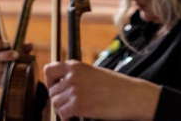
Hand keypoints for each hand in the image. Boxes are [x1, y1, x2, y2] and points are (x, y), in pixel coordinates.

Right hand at [0, 37, 31, 86]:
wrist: (13, 73)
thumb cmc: (15, 57)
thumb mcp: (20, 51)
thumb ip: (24, 48)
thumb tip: (30, 45)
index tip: (6, 45)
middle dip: (6, 55)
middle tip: (17, 55)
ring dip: (6, 66)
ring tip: (16, 65)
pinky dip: (5, 74)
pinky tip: (12, 73)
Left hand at [44, 60, 159, 120]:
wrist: (132, 95)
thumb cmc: (116, 86)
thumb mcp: (93, 73)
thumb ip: (77, 76)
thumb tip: (62, 85)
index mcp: (76, 66)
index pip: (48, 70)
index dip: (50, 82)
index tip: (57, 88)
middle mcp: (73, 76)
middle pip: (52, 92)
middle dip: (60, 99)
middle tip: (71, 104)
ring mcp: (75, 90)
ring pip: (56, 104)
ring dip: (64, 109)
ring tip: (77, 110)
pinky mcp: (78, 105)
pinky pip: (62, 114)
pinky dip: (68, 117)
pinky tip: (79, 116)